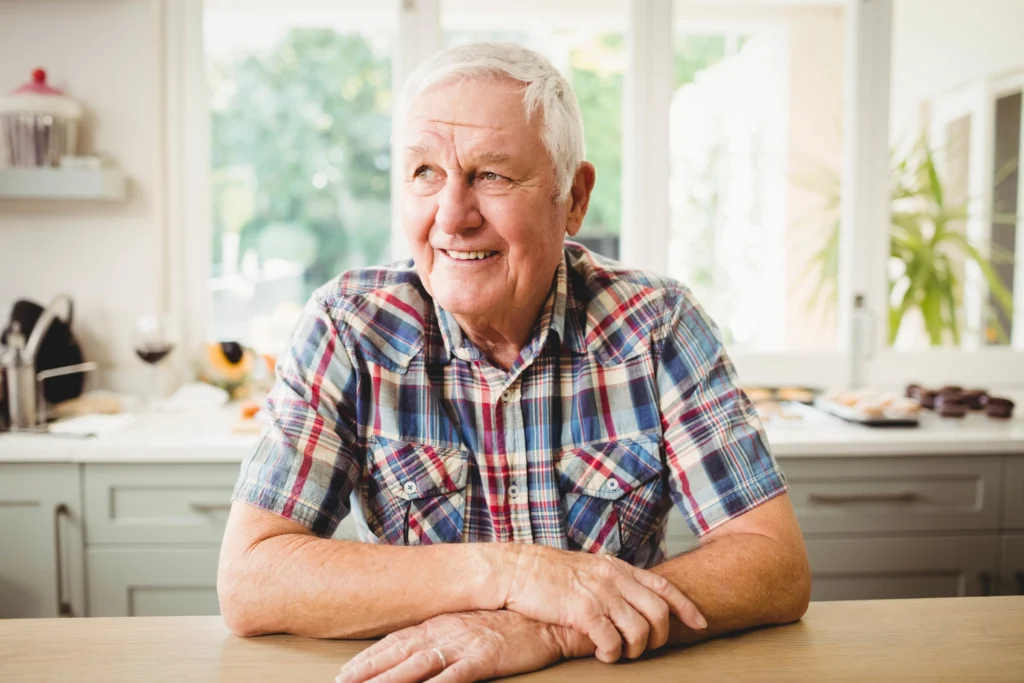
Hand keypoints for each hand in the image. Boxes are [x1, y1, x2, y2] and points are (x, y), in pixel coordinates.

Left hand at [335, 610, 594, 682]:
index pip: (394, 642)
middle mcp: (444, 632)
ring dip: (387, 681)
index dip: (367, 660)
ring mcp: (461, 644)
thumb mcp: (470, 627)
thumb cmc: (510, 624)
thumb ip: (443, 637)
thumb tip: (418, 652)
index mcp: (439, 625)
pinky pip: (451, 678)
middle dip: (365, 672)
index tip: (343, 674)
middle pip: (396, 654)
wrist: (547, 616)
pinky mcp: (482, 658)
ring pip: (414, 666)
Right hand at [496, 544, 705, 661]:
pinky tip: (602, 654)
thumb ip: (612, 579)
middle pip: (659, 612)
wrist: (516, 570)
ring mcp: (600, 594)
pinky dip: (612, 654)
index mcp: (617, 567)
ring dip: (635, 649)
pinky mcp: (583, 612)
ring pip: (640, 631)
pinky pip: (613, 642)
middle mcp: (614, 578)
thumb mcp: (589, 567)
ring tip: (621, 653)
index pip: (664, 586)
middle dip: (660, 637)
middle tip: (645, 649)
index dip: (686, 607)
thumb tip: (632, 595)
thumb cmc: (548, 573)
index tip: (700, 623)